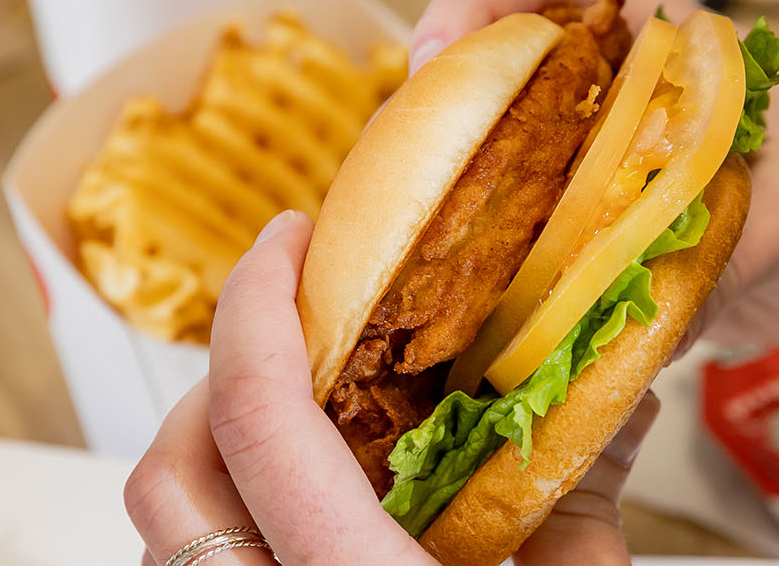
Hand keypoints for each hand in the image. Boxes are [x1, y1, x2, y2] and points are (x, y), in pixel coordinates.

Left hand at [123, 211, 663, 565]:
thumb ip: (580, 503)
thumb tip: (615, 394)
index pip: (255, 417)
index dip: (256, 305)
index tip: (284, 242)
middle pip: (166, 476)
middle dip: (215, 382)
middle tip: (287, 332)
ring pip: (163, 535)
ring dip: (211, 457)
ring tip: (296, 418)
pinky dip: (226, 522)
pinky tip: (299, 509)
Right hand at [413, 0, 778, 347]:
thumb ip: (722, 243)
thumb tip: (634, 312)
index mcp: (649, 40)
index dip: (470, 7)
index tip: (437, 58)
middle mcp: (605, 98)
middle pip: (485, 86)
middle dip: (434, 129)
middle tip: (406, 188)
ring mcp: (597, 174)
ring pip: (494, 180)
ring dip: (455, 221)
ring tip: (425, 268)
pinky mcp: (603, 248)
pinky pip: (532, 264)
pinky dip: (500, 298)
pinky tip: (477, 333)